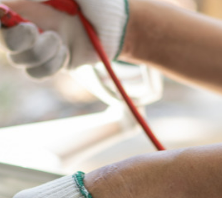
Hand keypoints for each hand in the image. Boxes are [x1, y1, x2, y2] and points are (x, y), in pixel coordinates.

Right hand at [0, 0, 128, 77]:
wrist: (115, 24)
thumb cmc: (93, 0)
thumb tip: (20, 0)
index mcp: (22, 3)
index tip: (2, 14)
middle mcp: (23, 22)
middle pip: (2, 40)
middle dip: (14, 39)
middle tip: (33, 31)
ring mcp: (36, 45)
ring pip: (19, 59)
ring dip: (40, 52)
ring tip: (59, 39)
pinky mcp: (51, 62)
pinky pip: (38, 72)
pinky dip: (51, 63)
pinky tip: (65, 51)